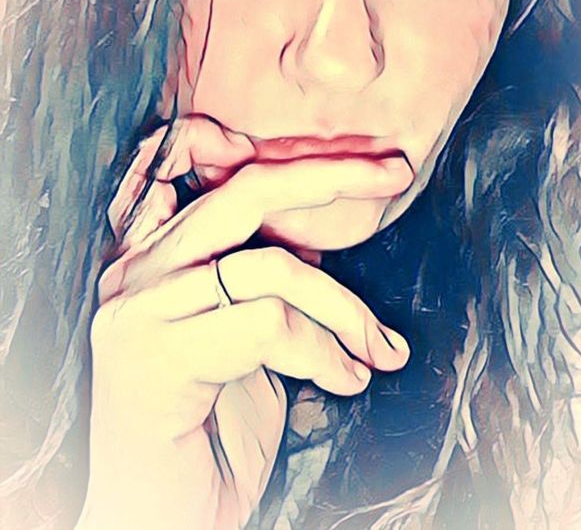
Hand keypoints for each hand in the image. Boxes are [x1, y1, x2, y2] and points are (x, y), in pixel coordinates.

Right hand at [79, 116, 412, 529]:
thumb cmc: (204, 429)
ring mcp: (141, 310)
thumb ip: (259, 286)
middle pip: (243, 192)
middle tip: (394, 172)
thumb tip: (314, 248)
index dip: (228, 139)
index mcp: (148, 257)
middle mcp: (136, 272)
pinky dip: (325, 351)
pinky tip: (346, 379)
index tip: (309, 151)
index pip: (173, 160)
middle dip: (329, 175)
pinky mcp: (158, 356)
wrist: (157, 516)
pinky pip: (269, 325)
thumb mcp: (238, 339)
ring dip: (345, 310)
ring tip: (378, 350)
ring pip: (273, 267)